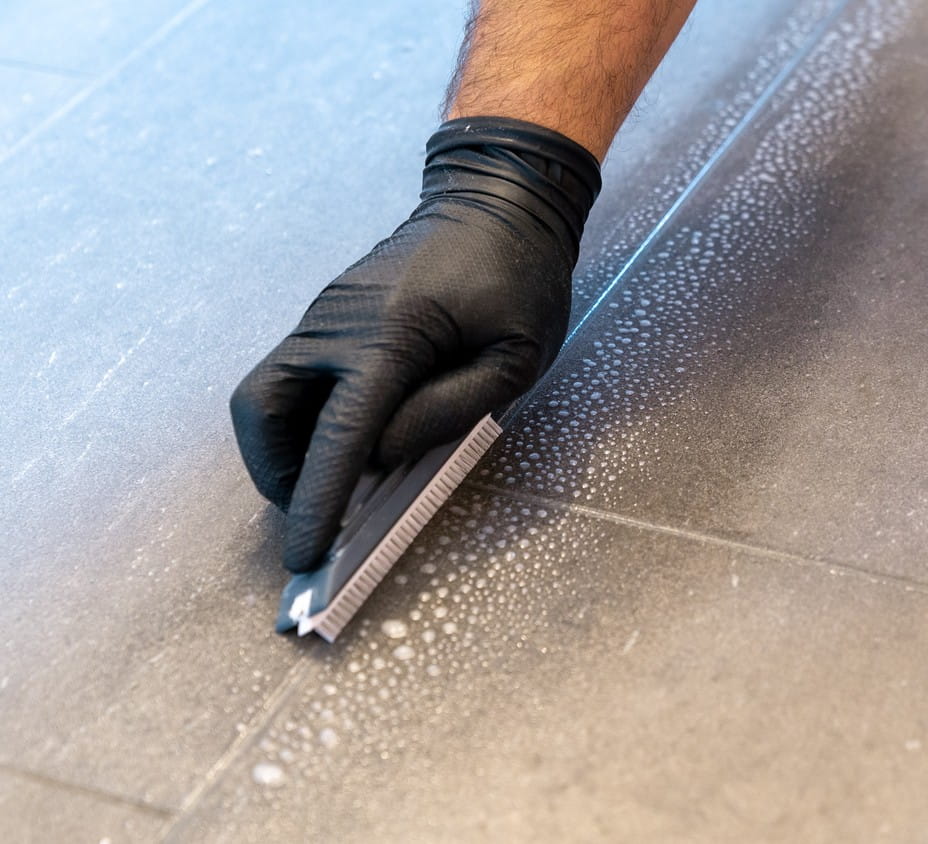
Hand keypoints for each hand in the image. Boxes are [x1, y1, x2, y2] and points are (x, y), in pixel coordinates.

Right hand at [231, 117, 599, 571]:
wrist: (498, 198)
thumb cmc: (521, 276)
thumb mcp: (516, 355)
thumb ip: (453, 409)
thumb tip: (383, 454)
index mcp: (390, 333)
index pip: (340, 433)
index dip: (317, 498)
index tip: (304, 552)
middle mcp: (337, 323)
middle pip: (263, 411)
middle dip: (277, 475)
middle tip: (314, 515)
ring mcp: (324, 314)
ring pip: (264, 395)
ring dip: (281, 448)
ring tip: (328, 483)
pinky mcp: (327, 314)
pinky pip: (292, 375)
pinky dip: (301, 419)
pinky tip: (344, 439)